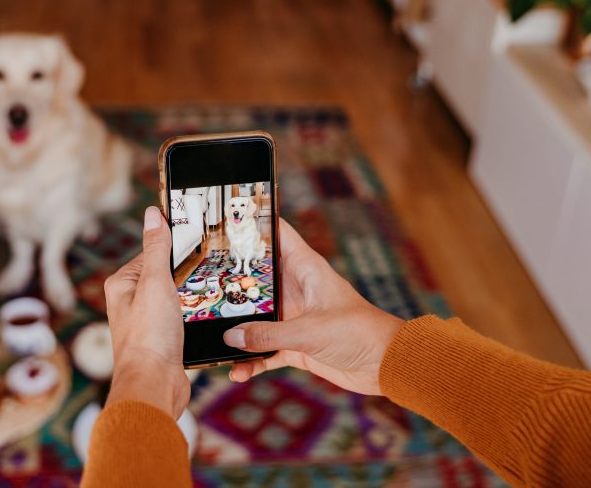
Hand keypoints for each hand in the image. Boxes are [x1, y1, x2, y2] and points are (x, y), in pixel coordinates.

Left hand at [103, 206, 189, 417]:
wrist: (154, 386)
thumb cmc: (148, 336)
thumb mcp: (154, 282)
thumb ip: (156, 248)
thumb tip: (153, 214)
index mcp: (122, 284)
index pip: (152, 253)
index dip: (175, 249)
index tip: (198, 244)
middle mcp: (130, 303)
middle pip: (166, 276)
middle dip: (187, 275)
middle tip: (209, 271)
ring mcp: (147, 323)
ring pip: (178, 299)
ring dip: (194, 298)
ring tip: (210, 295)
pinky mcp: (163, 341)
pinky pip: (184, 319)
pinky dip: (196, 317)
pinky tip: (207, 317)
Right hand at [225, 219, 403, 394]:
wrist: (387, 364)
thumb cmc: (360, 332)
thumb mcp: (310, 331)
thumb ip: (268, 334)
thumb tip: (232, 338)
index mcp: (305, 269)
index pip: (277, 235)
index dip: (255, 224)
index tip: (226, 220)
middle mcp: (296, 290)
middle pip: (257, 278)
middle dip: (233, 281)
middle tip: (203, 282)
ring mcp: (295, 318)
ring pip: (257, 317)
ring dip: (239, 329)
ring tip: (214, 335)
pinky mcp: (297, 345)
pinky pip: (265, 350)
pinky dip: (252, 360)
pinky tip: (237, 370)